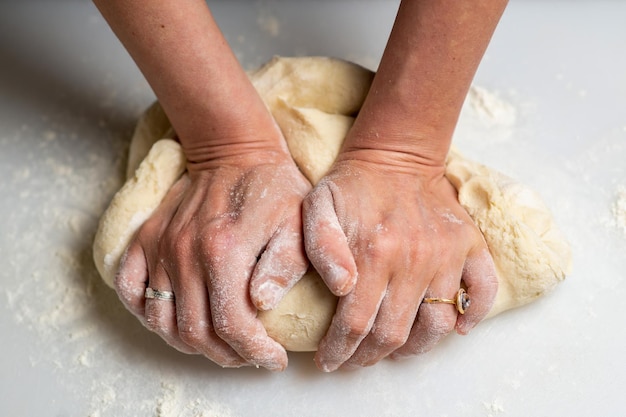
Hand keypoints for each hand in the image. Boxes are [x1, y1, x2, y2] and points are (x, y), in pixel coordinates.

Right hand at [114, 147, 310, 370]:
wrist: (235, 151)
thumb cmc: (273, 188)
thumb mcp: (298, 222)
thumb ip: (284, 266)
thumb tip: (262, 306)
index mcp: (224, 251)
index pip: (232, 325)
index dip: (255, 352)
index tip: (274, 359)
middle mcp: (184, 253)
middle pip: (196, 332)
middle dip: (227, 354)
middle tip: (250, 354)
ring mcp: (160, 247)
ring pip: (161, 320)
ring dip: (190, 343)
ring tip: (220, 343)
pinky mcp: (146, 239)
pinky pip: (129, 289)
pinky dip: (146, 313)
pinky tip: (173, 319)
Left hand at [303, 149, 497, 371]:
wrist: (395, 156)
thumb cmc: (351, 185)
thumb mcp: (318, 206)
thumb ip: (320, 246)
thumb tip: (340, 289)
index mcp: (375, 252)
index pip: (355, 323)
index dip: (340, 350)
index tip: (329, 362)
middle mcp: (415, 259)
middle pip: (393, 333)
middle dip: (367, 357)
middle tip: (353, 360)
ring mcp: (448, 254)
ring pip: (436, 324)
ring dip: (413, 348)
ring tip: (391, 350)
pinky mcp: (470, 247)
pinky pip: (483, 292)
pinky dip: (474, 316)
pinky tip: (457, 329)